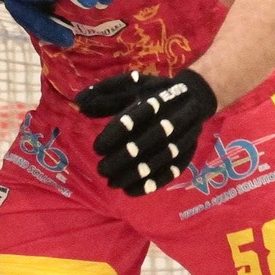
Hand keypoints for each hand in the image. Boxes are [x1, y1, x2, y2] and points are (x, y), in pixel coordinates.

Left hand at [76, 69, 218, 195]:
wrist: (195, 97)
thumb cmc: (154, 92)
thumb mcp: (131, 84)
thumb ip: (104, 92)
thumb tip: (78, 101)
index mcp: (159, 98)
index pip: (138, 117)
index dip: (117, 133)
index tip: (97, 148)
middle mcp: (174, 117)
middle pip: (149, 140)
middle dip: (124, 157)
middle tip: (101, 169)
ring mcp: (184, 137)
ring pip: (161, 158)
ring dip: (135, 174)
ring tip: (112, 183)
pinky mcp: (188, 153)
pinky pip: (172, 172)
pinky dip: (152, 183)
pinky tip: (130, 191)